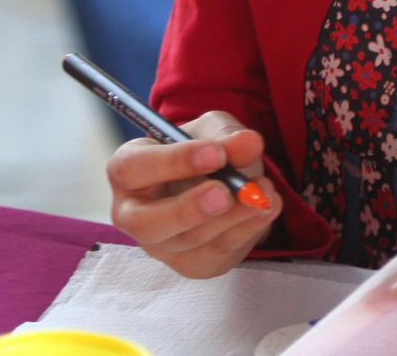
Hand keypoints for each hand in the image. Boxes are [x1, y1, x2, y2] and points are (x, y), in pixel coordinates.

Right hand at [106, 110, 281, 278]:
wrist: (225, 181)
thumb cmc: (205, 151)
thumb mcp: (214, 130)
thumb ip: (227, 134)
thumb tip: (248, 143)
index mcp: (129, 170)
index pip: (133, 168)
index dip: (172, 162)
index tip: (216, 154)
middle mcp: (134, 213)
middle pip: (146, 223)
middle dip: (188, 209)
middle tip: (225, 193)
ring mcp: (160, 245)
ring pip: (190, 240)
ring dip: (231, 216)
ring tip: (263, 192)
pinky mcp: (190, 264)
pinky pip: (217, 253)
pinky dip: (247, 230)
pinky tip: (267, 208)